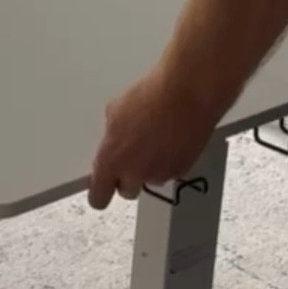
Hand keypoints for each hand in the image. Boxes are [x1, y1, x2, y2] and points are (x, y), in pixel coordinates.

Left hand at [88, 65, 222, 211]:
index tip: (102, 186)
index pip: (98, 198)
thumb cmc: (151, 94)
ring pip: (151, 180)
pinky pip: (170, 172)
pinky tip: (172, 139)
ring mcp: (161, 173)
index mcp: (112, 160)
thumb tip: (114, 142)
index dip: (100, 193)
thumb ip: (111, 136)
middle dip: (128, 178)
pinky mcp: (183, 169)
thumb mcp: (116, 110)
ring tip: (157, 139)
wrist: (188, 90)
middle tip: (133, 155)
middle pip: (127, 191)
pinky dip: (170, 160)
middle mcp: (135, 173)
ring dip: (151, 167)